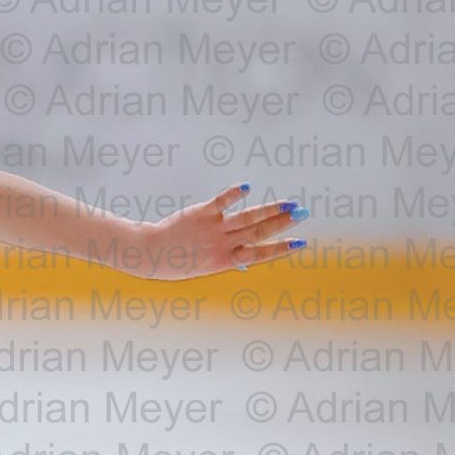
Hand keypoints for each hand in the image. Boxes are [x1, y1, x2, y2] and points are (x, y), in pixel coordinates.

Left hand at [131, 185, 301, 281]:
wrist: (151, 254)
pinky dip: (235, 194)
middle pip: (259, 232)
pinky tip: (248, 186)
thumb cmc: (179, 261)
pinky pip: (221, 202)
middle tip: (303, 213)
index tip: (301, 243)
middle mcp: (223, 244)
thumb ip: (226, 261)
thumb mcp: (205, 267)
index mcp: (226, 261)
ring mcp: (214, 228)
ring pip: (247, 218)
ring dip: (270, 209)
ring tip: (290, 203)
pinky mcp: (202, 213)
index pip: (260, 255)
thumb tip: (246, 265)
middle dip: (283, 223)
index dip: (281, 249)